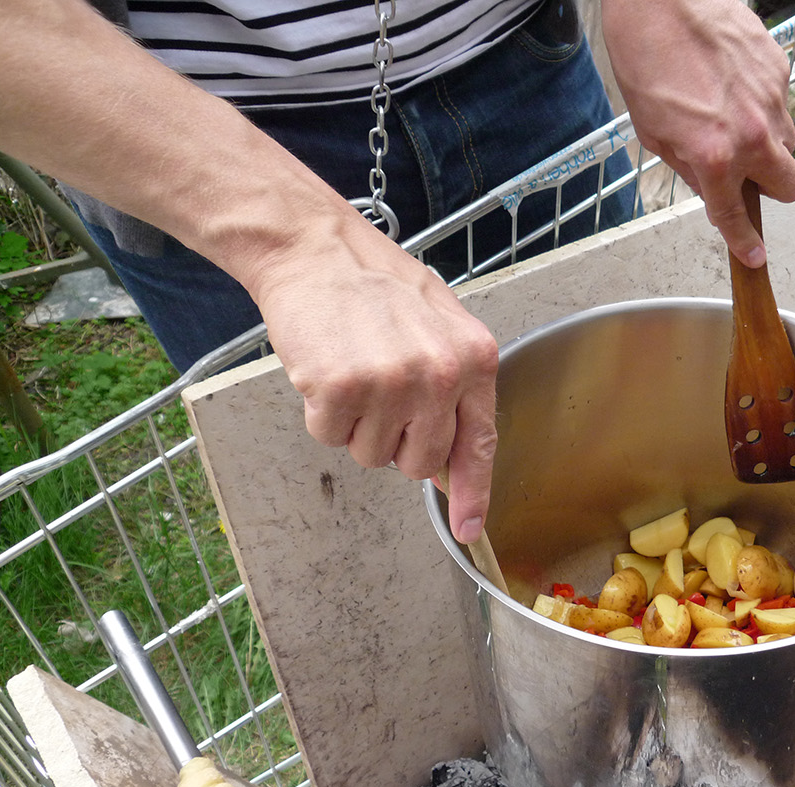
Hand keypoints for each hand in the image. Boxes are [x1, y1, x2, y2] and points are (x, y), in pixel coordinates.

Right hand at [0, 0, 499, 542]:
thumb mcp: (438, 329)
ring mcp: (392, 383)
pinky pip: (329, 437)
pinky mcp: (341, 388)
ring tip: (352, 369)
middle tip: (378, 392)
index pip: (478, 444)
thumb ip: (454, 393)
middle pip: (418, 462)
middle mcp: (440, 375)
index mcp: (474, 360)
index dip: (471, 494)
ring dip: (355, 425)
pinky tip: (325, 368)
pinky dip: (321, 413)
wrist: (316, 248)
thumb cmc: (375, 286)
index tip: (467, 529)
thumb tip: (448, 466)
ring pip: (372, 455)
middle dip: (395, 442)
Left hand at [601, 0, 794, 267]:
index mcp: (714, 158)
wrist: (661, 2)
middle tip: (749, 175)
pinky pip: (780, 102)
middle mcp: (751, 134)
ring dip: (765, 141)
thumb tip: (710, 189)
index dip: (745, 242)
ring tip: (728, 114)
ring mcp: (771, 100)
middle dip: (774, 189)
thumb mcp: (654, 135)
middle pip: (791, 187)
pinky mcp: (779, 69)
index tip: (754, 255)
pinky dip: (761, 102)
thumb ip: (690, 169)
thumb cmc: (647, 60)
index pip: (737, 216)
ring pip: (786, 142)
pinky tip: (731, 83)